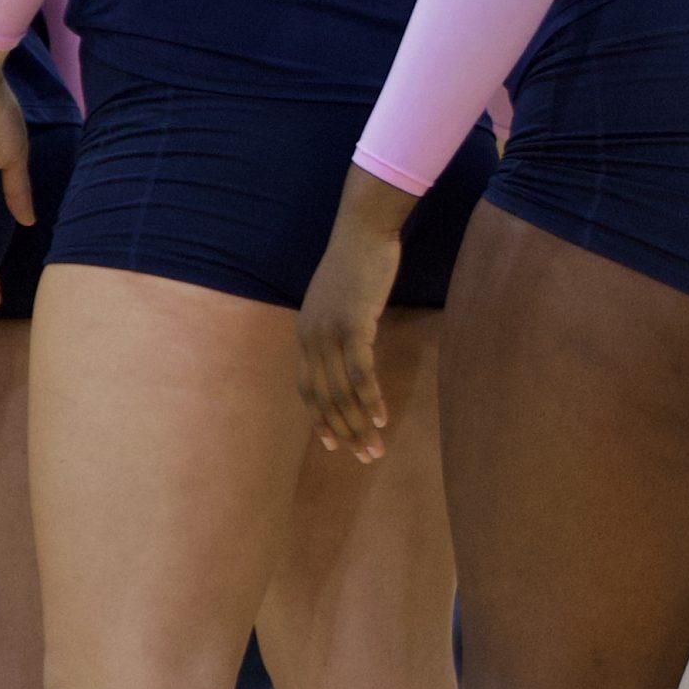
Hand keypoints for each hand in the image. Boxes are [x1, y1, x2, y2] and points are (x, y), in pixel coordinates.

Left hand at [296, 167, 412, 461]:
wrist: (363, 231)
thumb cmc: (358, 260)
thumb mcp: (341, 298)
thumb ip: (341, 323)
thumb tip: (353, 341)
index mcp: (306, 333)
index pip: (307, 388)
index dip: (320, 419)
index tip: (334, 443)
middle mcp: (311, 338)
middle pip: (324, 399)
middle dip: (344, 432)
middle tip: (364, 457)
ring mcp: (329, 334)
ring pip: (341, 394)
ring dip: (359, 425)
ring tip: (375, 449)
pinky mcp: (353, 327)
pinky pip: (361, 374)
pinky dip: (371, 400)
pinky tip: (382, 418)